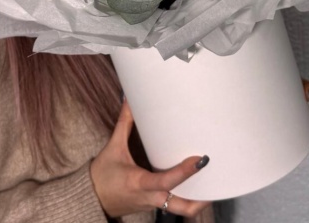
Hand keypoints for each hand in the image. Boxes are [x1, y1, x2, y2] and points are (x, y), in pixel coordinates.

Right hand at [90, 100, 210, 218]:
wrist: (91, 198)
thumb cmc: (102, 174)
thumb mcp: (113, 147)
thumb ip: (124, 123)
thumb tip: (130, 100)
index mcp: (140, 183)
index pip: (167, 181)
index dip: (185, 172)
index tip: (201, 160)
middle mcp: (150, 197)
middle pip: (183, 208)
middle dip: (202, 198)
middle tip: (217, 181)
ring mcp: (153, 204)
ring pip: (181, 208)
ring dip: (198, 198)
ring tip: (211, 181)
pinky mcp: (153, 205)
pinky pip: (173, 204)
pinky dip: (186, 195)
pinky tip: (193, 182)